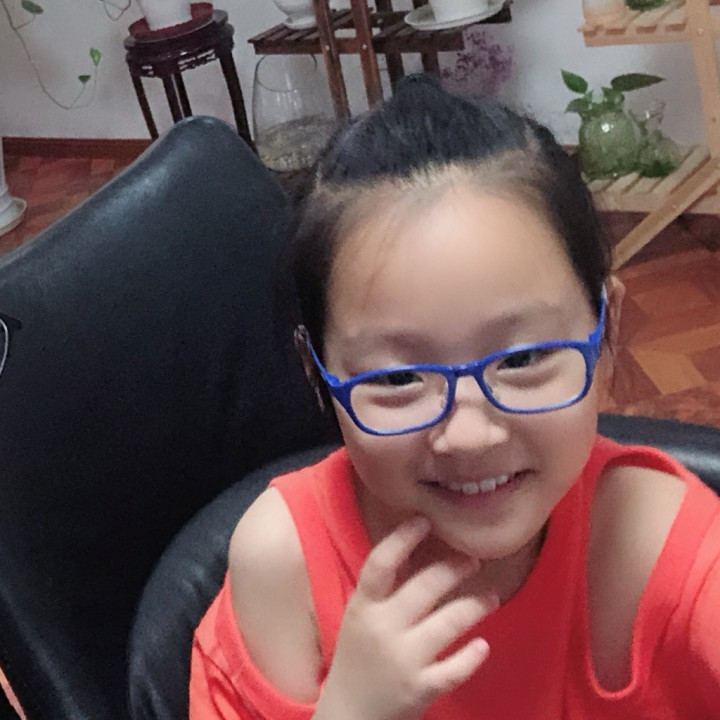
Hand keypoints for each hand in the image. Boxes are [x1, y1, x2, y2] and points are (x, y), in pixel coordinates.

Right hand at [313, 517, 495, 719]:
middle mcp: (382, 629)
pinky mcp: (420, 689)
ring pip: (447, 623)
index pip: (380, 564)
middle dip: (454, 568)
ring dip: (475, 605)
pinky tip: (483, 646)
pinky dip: (472, 657)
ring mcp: (402, 660)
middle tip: (473, 559)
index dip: (402, 539)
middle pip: (424, 587)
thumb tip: (418, 548)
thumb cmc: (359, 657)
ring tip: (491, 597)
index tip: (425, 521)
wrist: (349, 716)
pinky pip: (454, 669)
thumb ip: (384, 590)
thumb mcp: (361, 618)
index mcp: (364, 607)